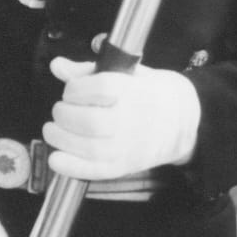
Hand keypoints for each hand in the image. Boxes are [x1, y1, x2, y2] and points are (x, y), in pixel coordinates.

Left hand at [44, 57, 200, 181]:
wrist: (183, 118)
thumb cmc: (147, 92)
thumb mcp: (125, 73)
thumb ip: (87, 71)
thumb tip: (57, 66)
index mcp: (135, 91)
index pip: (101, 88)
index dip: (77, 88)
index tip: (71, 90)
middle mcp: (133, 120)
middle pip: (91, 122)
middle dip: (64, 115)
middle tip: (59, 111)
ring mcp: (130, 146)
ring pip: (90, 149)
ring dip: (61, 139)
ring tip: (53, 130)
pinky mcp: (125, 166)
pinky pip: (96, 171)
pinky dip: (71, 167)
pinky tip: (55, 158)